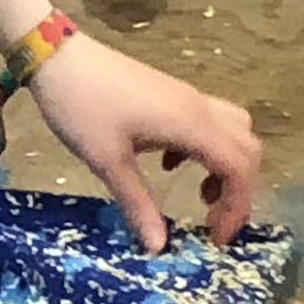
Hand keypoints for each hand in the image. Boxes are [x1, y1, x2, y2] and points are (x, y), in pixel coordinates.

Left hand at [22, 32, 264, 252]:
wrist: (57, 56)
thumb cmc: (82, 107)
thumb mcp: (107, 162)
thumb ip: (138, 204)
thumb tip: (158, 247)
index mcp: (191, 124)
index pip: (239, 167)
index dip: (237, 206)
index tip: (215, 238)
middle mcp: (198, 108)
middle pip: (246, 149)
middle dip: (239, 190)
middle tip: (214, 222)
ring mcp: (186, 97)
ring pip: (232, 131)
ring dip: (226, 166)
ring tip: (199, 196)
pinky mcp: (171, 94)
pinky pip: (208, 123)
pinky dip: (204, 150)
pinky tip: (169, 165)